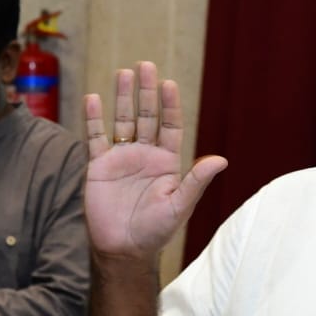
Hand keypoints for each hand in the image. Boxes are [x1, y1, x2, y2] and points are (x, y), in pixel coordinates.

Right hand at [84, 61, 227, 259]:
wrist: (122, 249)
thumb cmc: (155, 231)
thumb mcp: (179, 206)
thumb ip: (196, 181)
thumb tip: (222, 160)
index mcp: (166, 161)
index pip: (170, 125)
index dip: (169, 105)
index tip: (168, 84)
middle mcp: (144, 154)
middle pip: (146, 116)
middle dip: (146, 92)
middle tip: (145, 66)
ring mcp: (121, 158)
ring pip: (122, 120)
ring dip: (122, 97)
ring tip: (123, 73)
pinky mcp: (98, 166)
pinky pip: (95, 137)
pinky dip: (94, 118)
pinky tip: (94, 99)